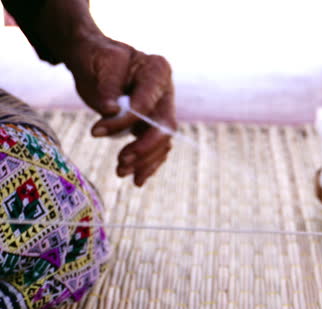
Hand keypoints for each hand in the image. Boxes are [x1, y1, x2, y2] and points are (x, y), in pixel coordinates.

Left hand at [64, 35, 175, 185]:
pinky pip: (156, 148)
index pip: (148, 103)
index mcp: (158, 71)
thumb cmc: (97, 57)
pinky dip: (148, 164)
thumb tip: (110, 110)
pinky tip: (137, 179)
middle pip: (163, 127)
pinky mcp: (152, 125)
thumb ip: (107, 86)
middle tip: (121, 161)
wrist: (95, 62)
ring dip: (144, 161)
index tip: (97, 131)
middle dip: (143, 147)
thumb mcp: (99, 65)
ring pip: (162, 142)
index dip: (127, 121)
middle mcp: (166, 92)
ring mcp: (161, 110)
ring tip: (121, 172)